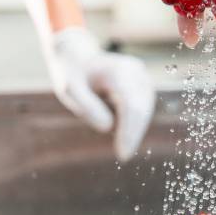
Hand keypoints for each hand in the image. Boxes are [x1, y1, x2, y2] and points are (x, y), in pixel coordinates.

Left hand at [51, 28, 154, 160]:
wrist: (80, 59)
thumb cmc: (73, 76)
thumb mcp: (70, 90)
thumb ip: (86, 108)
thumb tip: (108, 127)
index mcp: (119, 70)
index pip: (131, 107)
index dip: (130, 133)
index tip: (123, 155)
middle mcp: (136, 71)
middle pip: (142, 110)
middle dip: (133, 134)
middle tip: (122, 155)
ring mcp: (143, 76)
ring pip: (145, 111)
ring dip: (133, 128)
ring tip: (111, 125)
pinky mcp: (145, 85)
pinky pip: (144, 109)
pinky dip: (134, 122)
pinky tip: (121, 124)